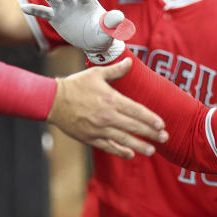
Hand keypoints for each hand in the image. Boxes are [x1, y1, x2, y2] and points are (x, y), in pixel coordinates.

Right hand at [20, 0, 128, 62]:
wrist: (95, 43)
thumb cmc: (104, 34)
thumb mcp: (109, 30)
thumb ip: (112, 22)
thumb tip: (119, 16)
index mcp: (88, 1)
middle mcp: (74, 1)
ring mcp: (63, 8)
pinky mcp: (55, 17)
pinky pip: (43, 12)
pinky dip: (34, 10)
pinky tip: (24, 8)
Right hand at [47, 59, 167, 158]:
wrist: (51, 101)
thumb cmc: (75, 86)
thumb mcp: (96, 74)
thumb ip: (115, 70)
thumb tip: (130, 62)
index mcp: (111, 100)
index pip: (137, 111)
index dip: (151, 119)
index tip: (162, 125)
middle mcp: (107, 116)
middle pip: (134, 126)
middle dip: (151, 134)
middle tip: (165, 138)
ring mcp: (98, 129)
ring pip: (123, 140)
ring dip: (139, 146)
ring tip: (152, 151)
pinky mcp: (90, 138)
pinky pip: (108, 147)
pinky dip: (120, 151)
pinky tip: (130, 154)